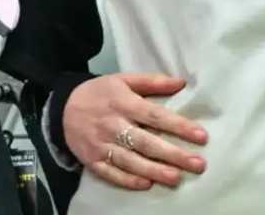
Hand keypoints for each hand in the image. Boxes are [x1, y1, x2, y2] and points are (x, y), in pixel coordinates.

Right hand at [62, 73, 207, 190]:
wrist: (62, 108)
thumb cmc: (100, 93)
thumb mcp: (123, 80)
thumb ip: (152, 82)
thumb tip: (181, 82)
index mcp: (123, 102)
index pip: (155, 115)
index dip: (178, 126)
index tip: (201, 136)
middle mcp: (113, 124)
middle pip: (146, 141)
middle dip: (173, 154)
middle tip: (198, 164)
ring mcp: (101, 144)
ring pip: (130, 160)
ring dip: (154, 170)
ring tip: (176, 178)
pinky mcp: (92, 160)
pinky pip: (111, 173)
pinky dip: (128, 179)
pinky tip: (146, 184)